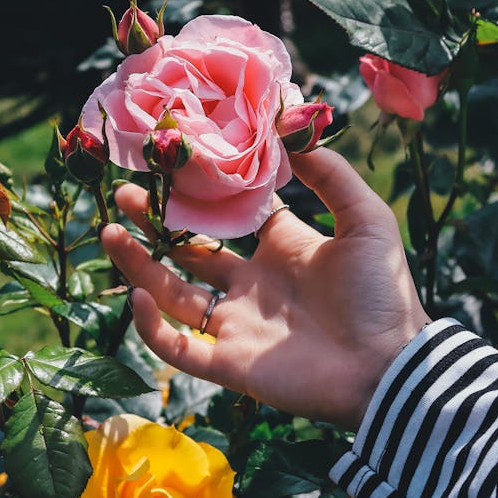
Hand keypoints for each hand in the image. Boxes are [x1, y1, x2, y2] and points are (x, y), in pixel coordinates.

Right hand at [100, 149, 429, 429]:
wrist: (389, 368)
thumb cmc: (382, 295)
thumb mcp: (365, 221)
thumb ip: (330, 175)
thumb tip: (291, 129)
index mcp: (282, 249)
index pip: (230, 214)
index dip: (201, 192)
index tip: (172, 165)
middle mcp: (251, 285)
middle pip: (189, 250)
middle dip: (156, 223)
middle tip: (125, 193)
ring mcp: (237, 325)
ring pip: (172, 295)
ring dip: (139, 265)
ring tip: (109, 231)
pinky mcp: (229, 364)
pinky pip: (178, 348)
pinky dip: (153, 327)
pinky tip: (139, 295)